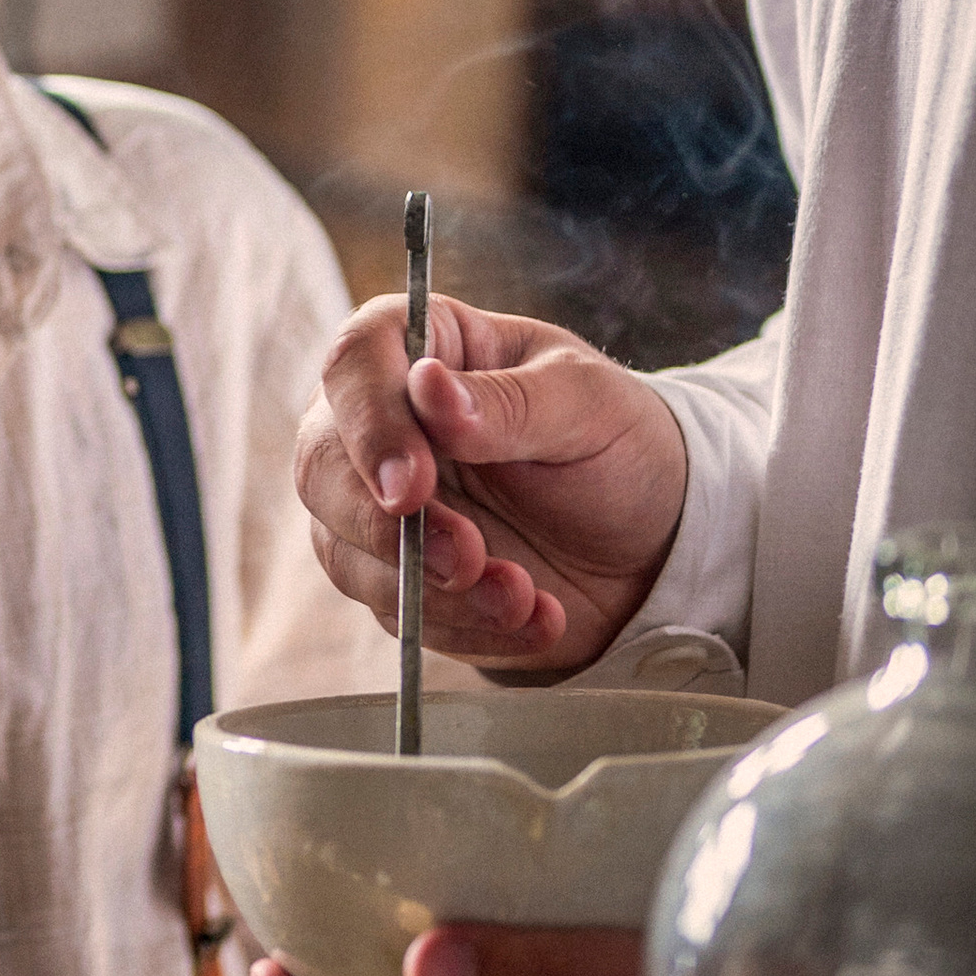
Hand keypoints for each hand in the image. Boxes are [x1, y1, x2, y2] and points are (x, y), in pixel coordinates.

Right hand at [296, 293, 687, 673]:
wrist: (654, 543)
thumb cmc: (619, 445)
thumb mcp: (588, 406)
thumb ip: (508, 402)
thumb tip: (427, 388)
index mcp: (425, 349)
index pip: (353, 364)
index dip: (369, 424)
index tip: (411, 485)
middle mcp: (384, 424)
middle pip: (321, 466)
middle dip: (384, 526)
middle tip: (463, 556)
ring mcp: (381, 505)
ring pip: (345, 551)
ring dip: (430, 589)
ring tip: (521, 595)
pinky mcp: (399, 577)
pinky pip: (396, 613)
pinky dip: (462, 625)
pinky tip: (532, 617)